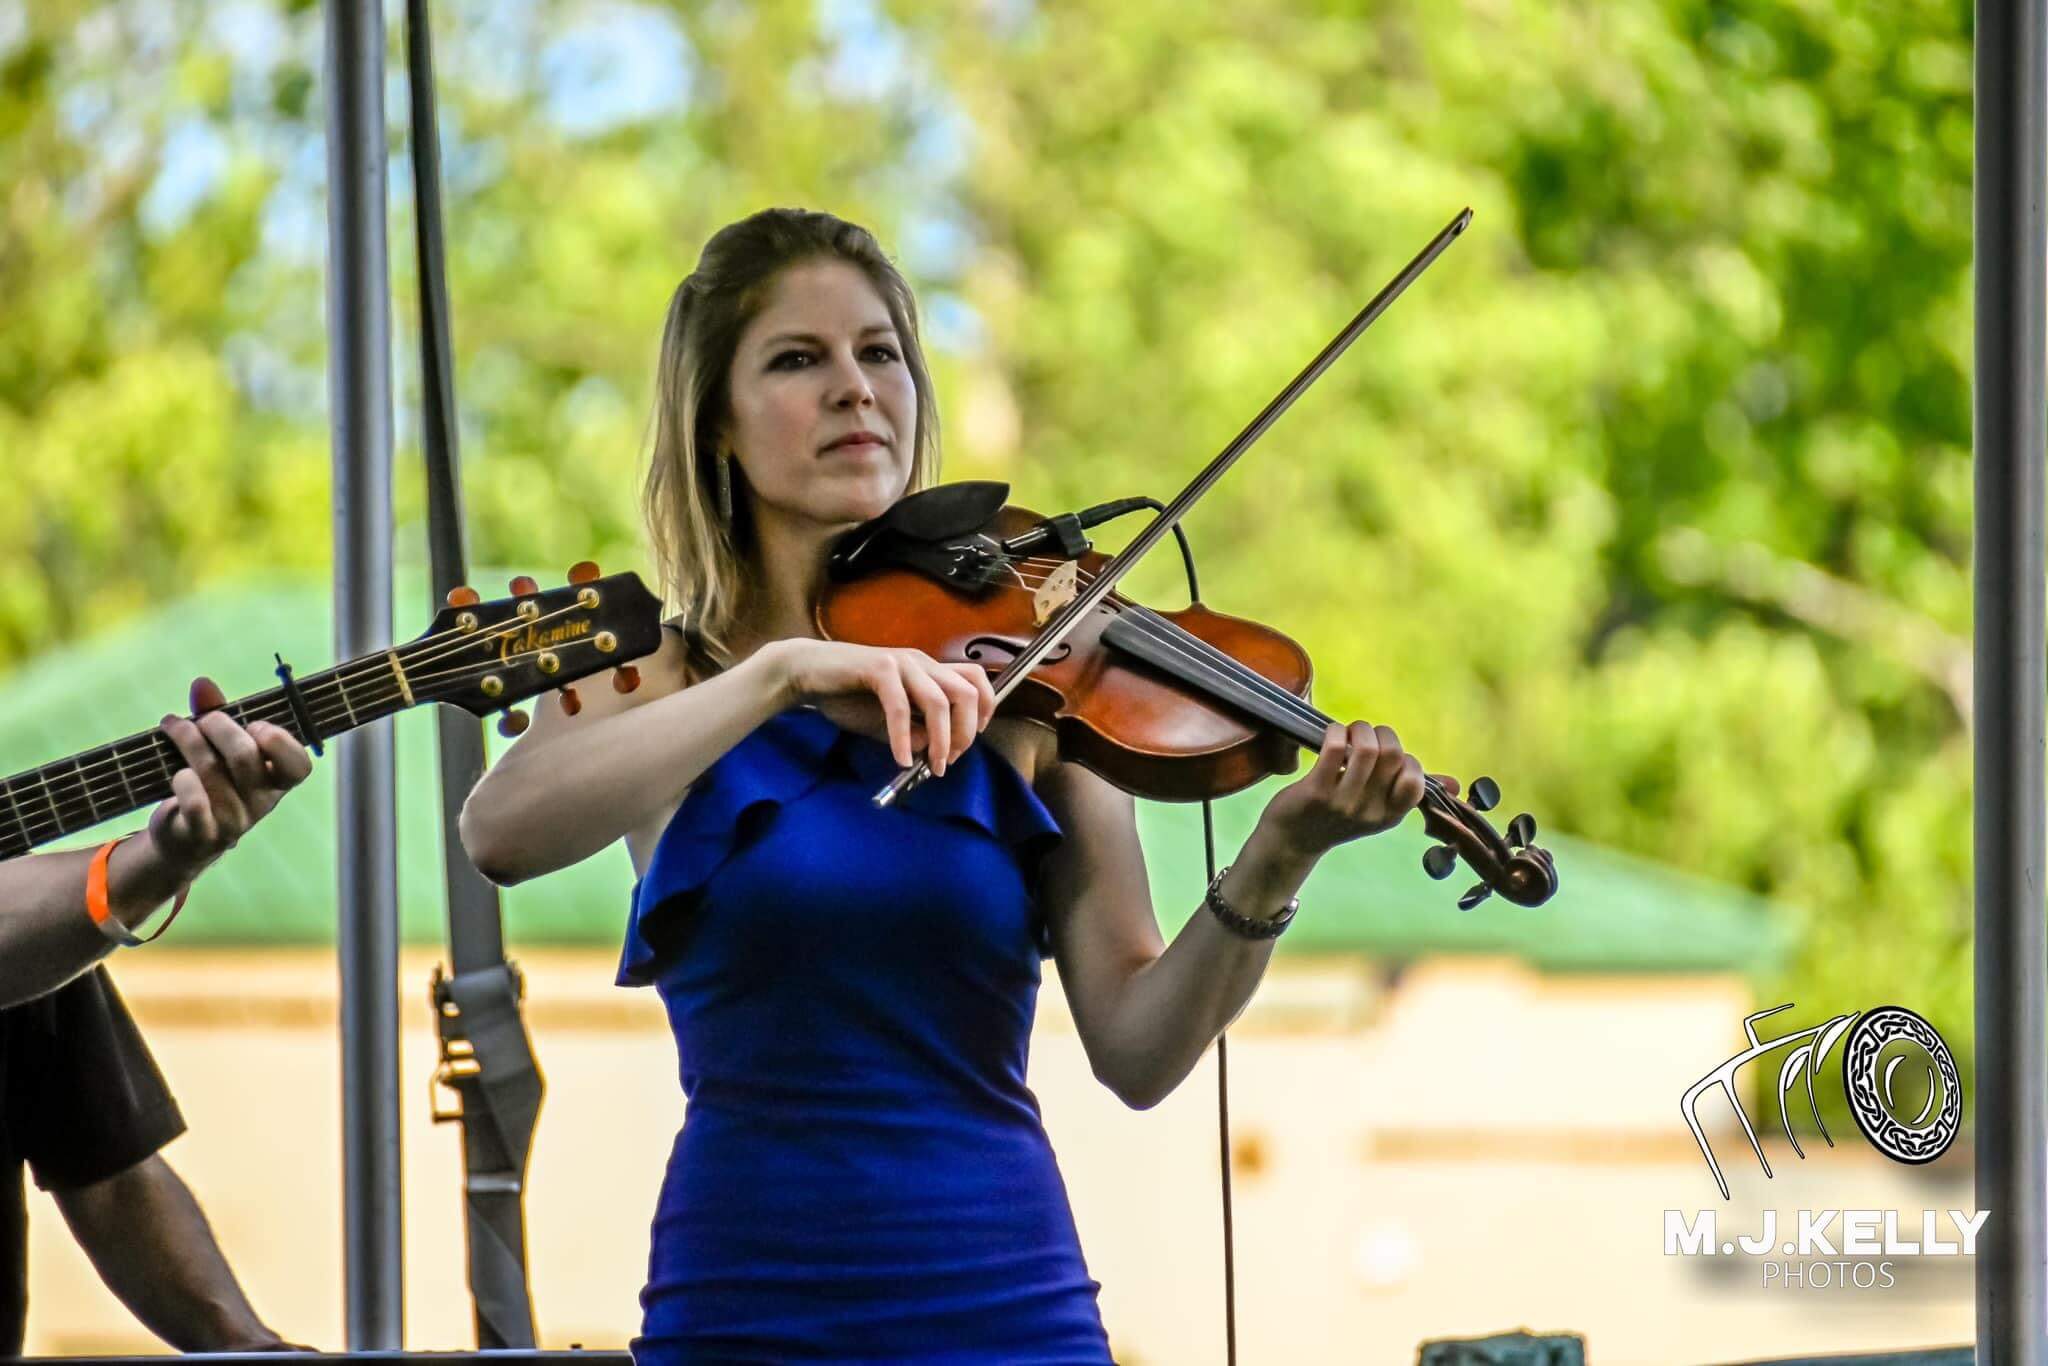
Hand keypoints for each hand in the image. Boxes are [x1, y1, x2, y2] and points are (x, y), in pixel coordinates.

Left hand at [147, 676, 314, 880]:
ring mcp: (233, 821)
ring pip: (211, 771)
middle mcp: (260, 803)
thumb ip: (216, 716)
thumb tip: (202, 683)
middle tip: (202, 719)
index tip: (255, 726)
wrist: (182, 840)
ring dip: (187, 739)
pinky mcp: (202, 834)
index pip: (298, 766)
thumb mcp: (218, 751)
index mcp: (275, 782)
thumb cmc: (208, 785)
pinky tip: (175, 770)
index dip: (279, 743)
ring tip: (173, 725)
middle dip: (218, 726)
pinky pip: (195, 803)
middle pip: (245, 756)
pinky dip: (183, 780)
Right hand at [765, 639, 994, 775]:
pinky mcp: (879, 669)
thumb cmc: (846, 695)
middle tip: (949, 759)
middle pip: (966, 693)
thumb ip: (912, 732)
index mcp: (928, 670)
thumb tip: (933, 748)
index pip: (975, 681)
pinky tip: (901, 758)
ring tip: (933, 765)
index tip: (967, 742)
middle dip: (966, 732)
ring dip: (941, 739)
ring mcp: (902, 663)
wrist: (805, 672)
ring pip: (940, 701)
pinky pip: (900, 707)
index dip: (984, 711)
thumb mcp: (887, 721)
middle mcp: (921, 662)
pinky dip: (903, 737)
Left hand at [1255, 721, 1452, 858]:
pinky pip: (1334, 749)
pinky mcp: (1316, 792)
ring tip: (1348, 734)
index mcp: (1391, 815)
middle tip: (1365, 737)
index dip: (1405, 759)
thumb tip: (1456, 785)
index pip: (1416, 781)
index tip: (1386, 757)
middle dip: (1382, 734)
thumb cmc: (1336, 817)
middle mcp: (1371, 812)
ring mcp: (1344, 802)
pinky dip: (1336, 732)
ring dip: (1359, 729)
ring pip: (1366, 749)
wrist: (1291, 842)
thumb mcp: (1378, 810)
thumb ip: (1410, 792)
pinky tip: (1331, 736)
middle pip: (1393, 756)